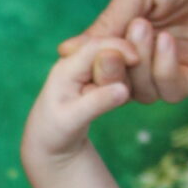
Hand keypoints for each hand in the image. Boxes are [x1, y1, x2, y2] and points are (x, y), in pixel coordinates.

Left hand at [21, 35, 136, 176]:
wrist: (47, 142)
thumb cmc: (54, 132)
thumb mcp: (72, 120)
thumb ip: (97, 103)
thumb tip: (123, 90)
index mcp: (67, 67)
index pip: (94, 46)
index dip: (118, 47)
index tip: (137, 58)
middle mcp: (79, 62)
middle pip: (108, 47)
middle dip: (128, 51)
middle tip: (139, 63)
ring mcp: (90, 69)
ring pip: (117, 57)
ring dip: (132, 63)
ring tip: (137, 73)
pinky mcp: (100, 77)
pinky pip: (121, 68)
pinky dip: (132, 72)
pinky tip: (140, 80)